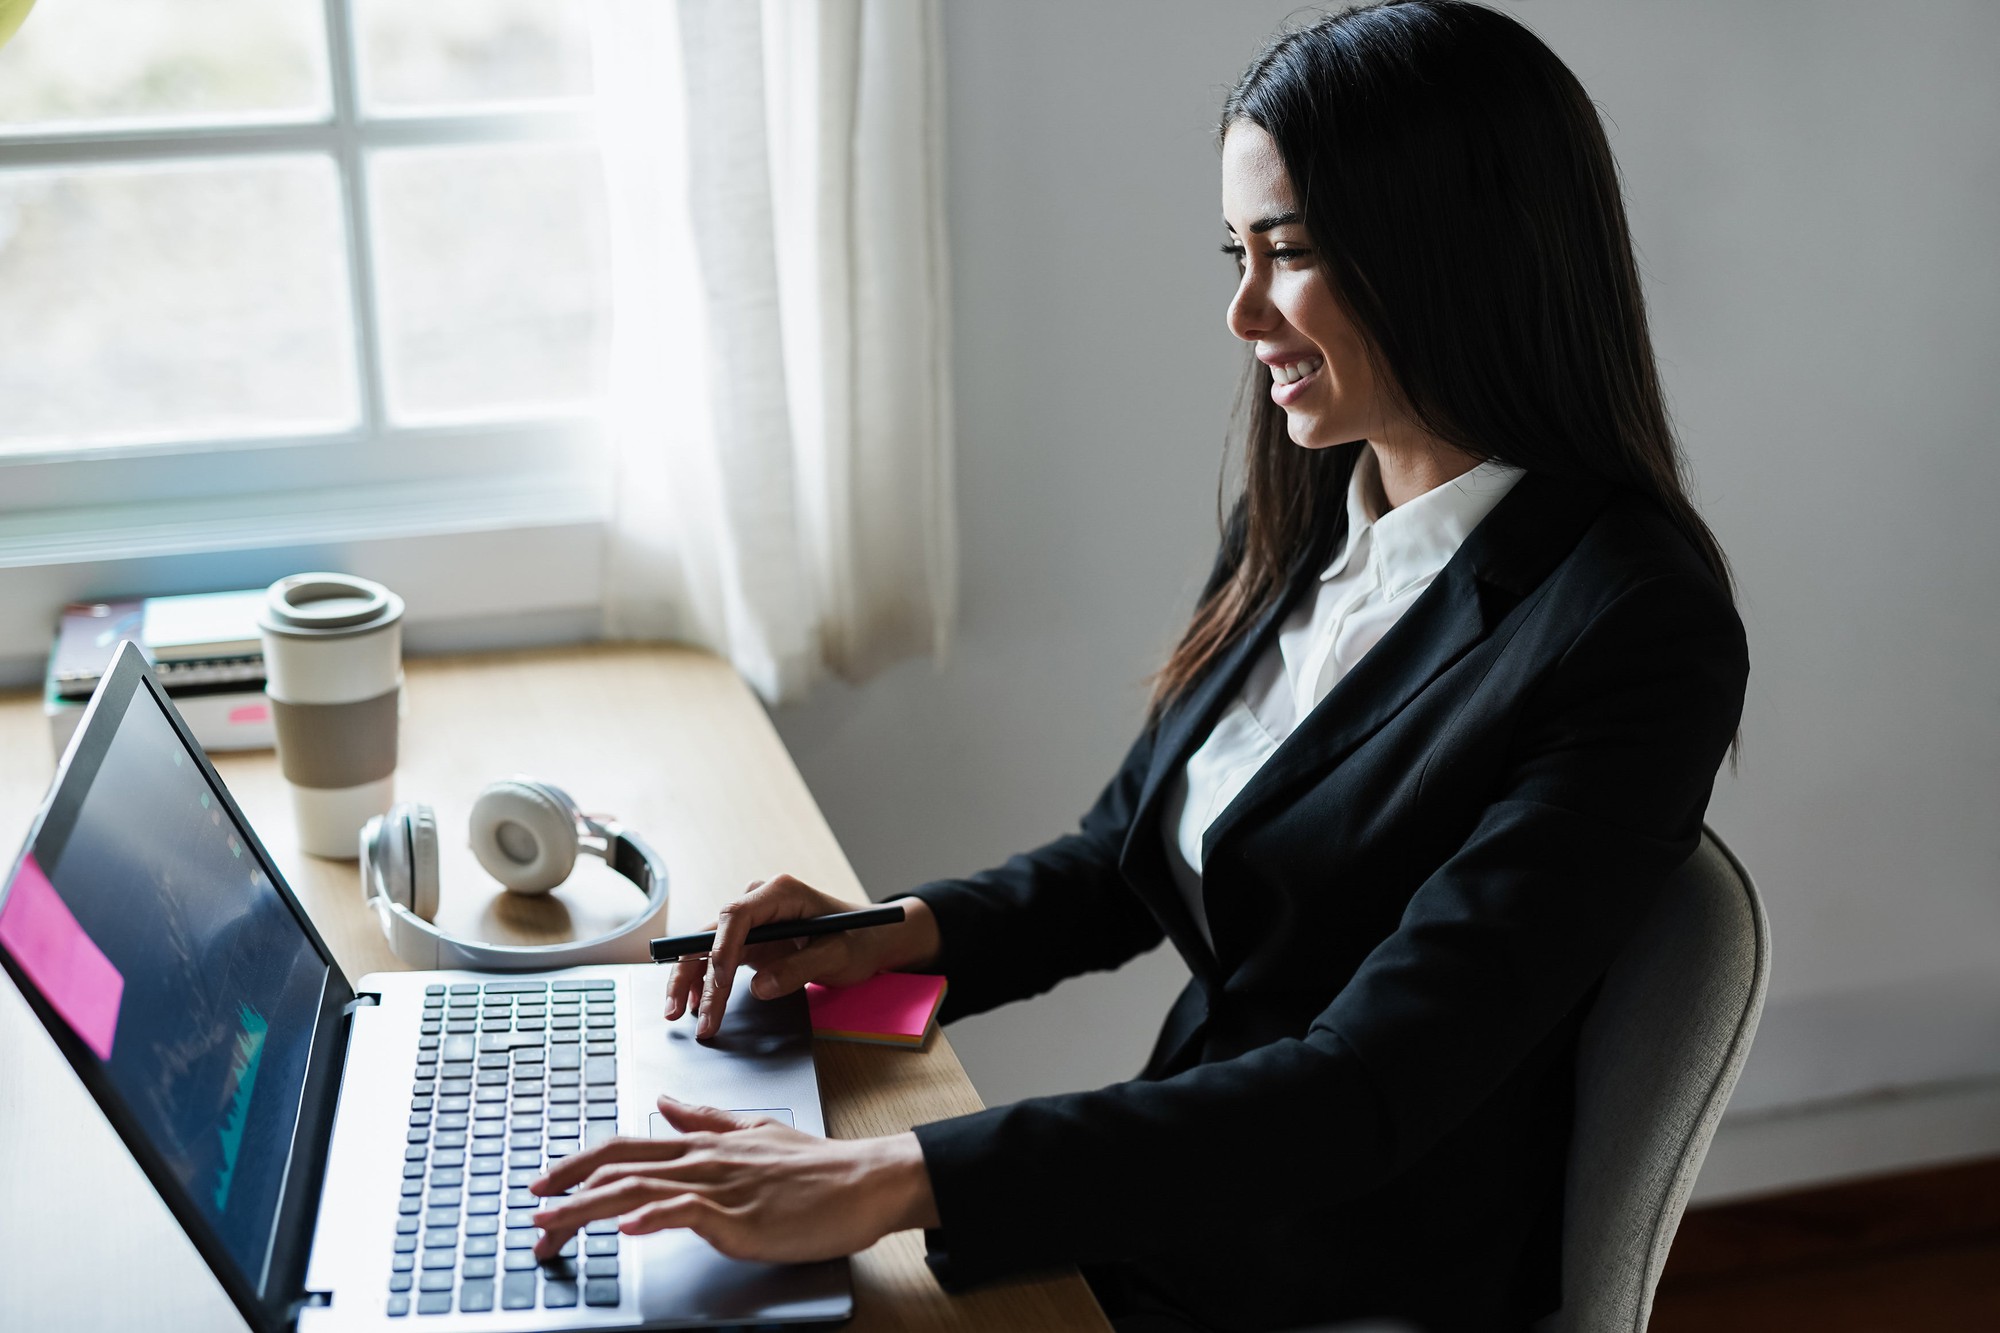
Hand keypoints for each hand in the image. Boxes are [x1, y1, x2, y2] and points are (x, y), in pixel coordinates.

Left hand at [528, 1096, 938, 1261]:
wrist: (864, 1181)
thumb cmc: (815, 1167)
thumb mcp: (754, 1133)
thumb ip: (707, 1120)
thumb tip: (667, 1104)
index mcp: (703, 1144)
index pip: (626, 1146)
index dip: (579, 1163)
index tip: (546, 1184)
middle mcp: (703, 1160)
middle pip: (619, 1165)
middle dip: (566, 1190)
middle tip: (530, 1215)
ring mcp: (720, 1187)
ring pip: (639, 1189)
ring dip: (587, 1209)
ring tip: (552, 1226)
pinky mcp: (740, 1216)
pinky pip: (687, 1212)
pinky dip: (653, 1217)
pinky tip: (627, 1227)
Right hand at [666, 874, 938, 1036]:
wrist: (870, 938)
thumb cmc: (859, 940)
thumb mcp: (837, 956)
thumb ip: (799, 969)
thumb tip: (758, 987)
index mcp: (780, 893)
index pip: (736, 917)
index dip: (719, 952)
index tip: (717, 988)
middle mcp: (759, 901)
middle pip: (711, 933)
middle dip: (693, 973)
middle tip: (681, 1013)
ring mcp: (752, 921)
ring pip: (706, 947)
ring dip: (690, 980)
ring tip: (676, 1014)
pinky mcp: (750, 940)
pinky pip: (717, 959)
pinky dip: (703, 982)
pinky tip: (692, 1005)